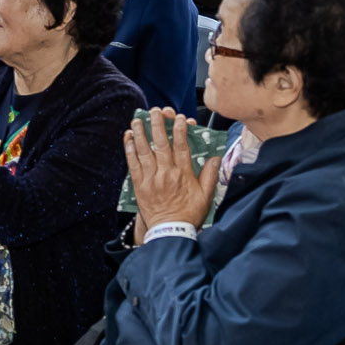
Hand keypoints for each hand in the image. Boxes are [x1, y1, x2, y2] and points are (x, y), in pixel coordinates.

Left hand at [124, 107, 215, 236]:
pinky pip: (133, 164)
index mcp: (183, 175)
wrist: (170, 232)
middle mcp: (166, 174)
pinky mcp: (139, 185)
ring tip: (138, 119)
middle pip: (161, 144)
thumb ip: (210, 176)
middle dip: (158, 125)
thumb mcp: (206, 197)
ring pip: (144, 151)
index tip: (180, 118)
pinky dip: (129, 150)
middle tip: (156, 111)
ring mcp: (151, 179)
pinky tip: (128, 138)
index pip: (181, 147)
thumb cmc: (188, 215)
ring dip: (141, 133)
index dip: (180, 130)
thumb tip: (215, 159)